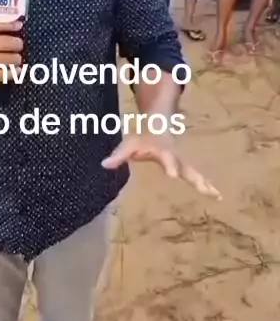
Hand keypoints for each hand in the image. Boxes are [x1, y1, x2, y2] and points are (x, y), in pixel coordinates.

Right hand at [0, 19, 22, 84]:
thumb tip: (19, 24)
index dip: (9, 25)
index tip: (19, 26)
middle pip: (3, 43)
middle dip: (16, 44)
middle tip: (19, 45)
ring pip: (5, 60)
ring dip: (15, 59)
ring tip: (16, 58)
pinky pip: (1, 75)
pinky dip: (13, 73)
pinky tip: (18, 70)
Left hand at [102, 129, 220, 198]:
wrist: (159, 124)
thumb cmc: (142, 138)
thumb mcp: (129, 144)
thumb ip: (119, 155)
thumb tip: (104, 165)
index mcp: (162, 151)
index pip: (166, 158)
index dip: (169, 166)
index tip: (173, 175)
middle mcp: (175, 157)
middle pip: (186, 168)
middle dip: (194, 178)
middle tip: (203, 188)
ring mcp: (182, 163)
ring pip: (195, 173)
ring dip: (204, 184)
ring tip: (216, 195)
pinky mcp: (185, 168)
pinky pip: (197, 177)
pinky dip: (206, 185)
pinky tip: (216, 196)